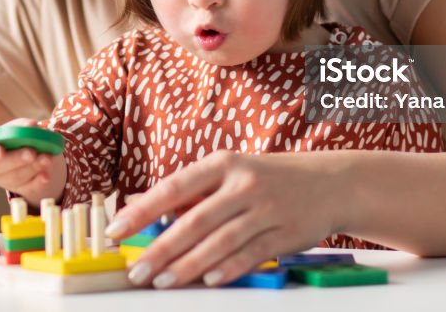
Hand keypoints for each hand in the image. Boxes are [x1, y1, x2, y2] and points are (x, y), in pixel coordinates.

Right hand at [0, 118, 65, 204]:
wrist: (29, 150)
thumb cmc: (17, 136)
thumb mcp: (18, 126)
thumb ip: (22, 125)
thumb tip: (31, 126)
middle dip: (17, 159)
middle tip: (31, 153)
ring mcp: (3, 180)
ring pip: (16, 177)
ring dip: (33, 168)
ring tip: (47, 159)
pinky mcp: (19, 189)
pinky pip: (27, 188)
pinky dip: (38, 182)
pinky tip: (46, 176)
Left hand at [105, 151, 338, 287]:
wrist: (329, 182)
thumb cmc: (269, 178)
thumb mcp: (232, 172)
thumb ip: (194, 192)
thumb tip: (146, 210)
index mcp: (224, 163)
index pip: (174, 187)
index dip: (143, 210)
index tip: (117, 230)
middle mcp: (244, 184)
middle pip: (194, 221)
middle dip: (161, 249)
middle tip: (137, 270)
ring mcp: (266, 210)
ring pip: (220, 242)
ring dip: (188, 265)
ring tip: (163, 281)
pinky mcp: (285, 234)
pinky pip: (250, 255)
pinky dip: (227, 269)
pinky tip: (207, 280)